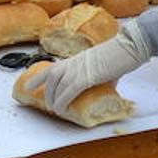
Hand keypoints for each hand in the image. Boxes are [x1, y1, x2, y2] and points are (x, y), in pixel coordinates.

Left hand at [23, 20, 151, 116]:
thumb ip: (102, 80)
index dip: (37, 78)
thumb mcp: (106, 70)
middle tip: (48, 106)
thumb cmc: (122, 57)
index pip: (51, 67)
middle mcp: (74, 62)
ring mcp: (80, 68)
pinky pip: (69, 90)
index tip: (28, 86)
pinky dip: (63, 101)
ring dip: (54, 99)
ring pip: (58, 85)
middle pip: (52, 76)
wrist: (130, 46)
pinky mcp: (87, 76)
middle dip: (47, 92)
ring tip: (55, 110)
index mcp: (77, 60)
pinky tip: (62, 109)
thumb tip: (106, 95)